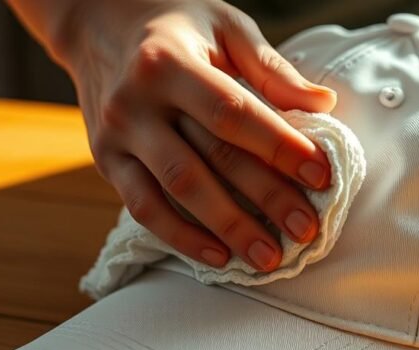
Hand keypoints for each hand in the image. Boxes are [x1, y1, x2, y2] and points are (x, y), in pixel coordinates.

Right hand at [15, 0, 336, 269]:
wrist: (95, 23)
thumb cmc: (174, 24)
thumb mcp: (224, 26)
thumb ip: (270, 69)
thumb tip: (322, 103)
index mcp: (170, 61)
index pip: (233, 112)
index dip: (279, 146)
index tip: (321, 175)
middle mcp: (137, 100)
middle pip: (211, 158)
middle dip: (265, 198)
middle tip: (305, 230)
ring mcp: (118, 134)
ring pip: (178, 191)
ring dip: (228, 228)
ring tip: (268, 256)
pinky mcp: (105, 161)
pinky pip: (144, 209)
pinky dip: (182, 237)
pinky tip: (219, 257)